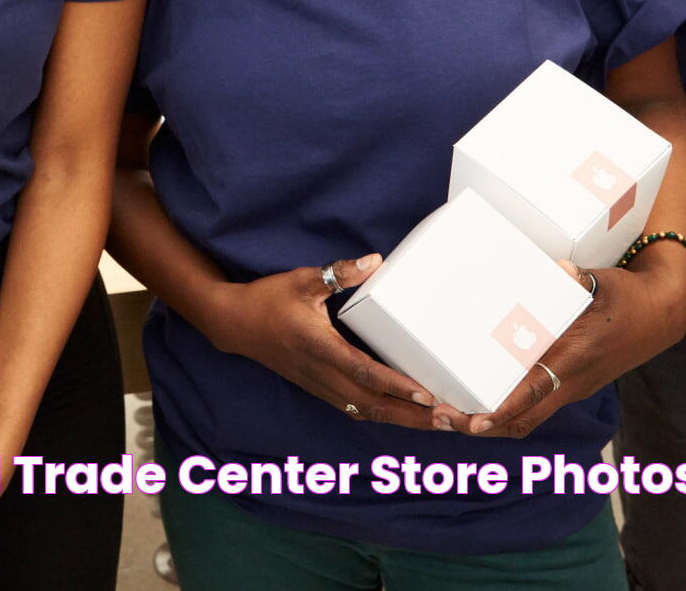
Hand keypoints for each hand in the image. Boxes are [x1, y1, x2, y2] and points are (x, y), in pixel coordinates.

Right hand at [205, 257, 451, 429]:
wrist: (234, 324)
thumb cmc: (269, 299)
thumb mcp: (302, 279)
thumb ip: (338, 274)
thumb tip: (374, 261)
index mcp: (320, 348)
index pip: (364, 372)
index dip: (396, 385)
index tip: (427, 394)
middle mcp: (322, 374)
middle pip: (373, 405)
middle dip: (413, 415)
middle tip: (450, 420)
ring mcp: (320, 386)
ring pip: (367, 412)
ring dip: (403, 420)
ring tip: (438, 423)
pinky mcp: (319, 388)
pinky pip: (356, 409)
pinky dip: (383, 416)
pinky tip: (403, 417)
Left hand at [433, 257, 685, 438]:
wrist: (659, 316)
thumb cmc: (627, 298)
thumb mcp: (605, 284)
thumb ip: (580, 279)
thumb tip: (563, 268)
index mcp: (575, 360)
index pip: (534, 391)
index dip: (503, 407)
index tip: (473, 419)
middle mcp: (570, 383)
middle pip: (521, 419)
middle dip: (480, 423)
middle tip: (439, 415)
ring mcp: (569, 388)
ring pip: (525, 418)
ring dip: (488, 420)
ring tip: (446, 413)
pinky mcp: (566, 384)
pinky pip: (532, 406)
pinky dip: (504, 410)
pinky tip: (474, 399)